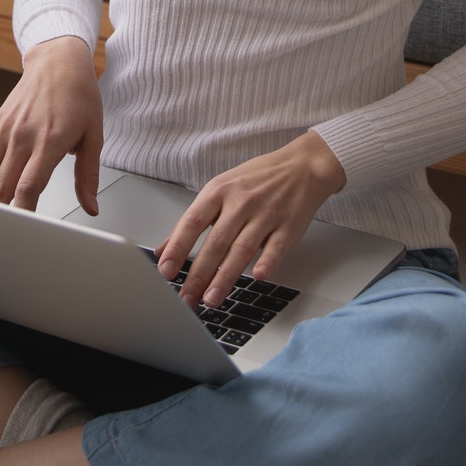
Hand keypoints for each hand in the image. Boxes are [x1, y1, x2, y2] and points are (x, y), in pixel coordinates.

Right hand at [0, 36, 102, 213]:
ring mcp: (4, 131)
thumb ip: (88, 175)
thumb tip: (91, 207)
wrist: (58, 60)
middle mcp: (22, 137)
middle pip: (2, 185)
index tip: (18, 234)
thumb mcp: (94, 135)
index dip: (21, 213)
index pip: (29, 185)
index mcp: (49, 141)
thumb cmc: (79, 95)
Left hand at [155, 131, 345, 309]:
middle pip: (215, 243)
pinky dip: (267, 262)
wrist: (302, 166)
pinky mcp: (287, 226)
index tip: (166, 271)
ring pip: (241, 249)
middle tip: (186, 299)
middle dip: (198, 275)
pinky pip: (276, 247)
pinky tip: (258, 277)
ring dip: (225, 277)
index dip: (177, 248)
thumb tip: (163, 248)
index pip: (192, 223)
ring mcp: (265, 214)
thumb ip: (193, 220)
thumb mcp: (220, 189)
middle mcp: (240, 203)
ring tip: (211, 299)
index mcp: (219, 191)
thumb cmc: (257, 179)